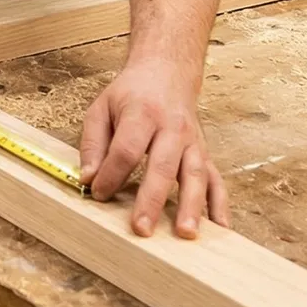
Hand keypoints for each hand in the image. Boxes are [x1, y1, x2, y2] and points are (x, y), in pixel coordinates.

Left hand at [79, 57, 229, 237]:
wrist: (167, 72)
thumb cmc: (131, 94)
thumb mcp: (101, 108)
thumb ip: (92, 143)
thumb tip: (87, 179)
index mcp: (142, 114)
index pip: (126, 149)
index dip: (111, 174)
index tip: (98, 194)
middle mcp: (172, 128)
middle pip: (163, 166)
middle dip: (152, 199)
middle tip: (142, 229)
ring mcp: (193, 142)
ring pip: (196, 175)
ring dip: (192, 206)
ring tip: (187, 234)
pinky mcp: (205, 152)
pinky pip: (216, 180)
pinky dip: (220, 204)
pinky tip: (220, 227)